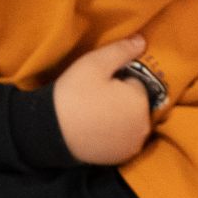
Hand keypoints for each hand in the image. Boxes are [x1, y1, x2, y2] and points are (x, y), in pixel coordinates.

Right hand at [50, 36, 155, 166]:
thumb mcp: (94, 63)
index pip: (136, 82)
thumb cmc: (75, 93)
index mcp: (139, 101)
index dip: (117, 80)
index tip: (99, 84)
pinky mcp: (123, 157)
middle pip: (136, 103)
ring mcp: (134, 144)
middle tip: (96, 98)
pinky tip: (97, 130)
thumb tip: (142, 40)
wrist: (54, 131)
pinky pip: (125, 139)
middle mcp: (144, 126)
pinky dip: (116, 134)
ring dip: (120, 117)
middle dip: (122, 99)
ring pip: (132, 121)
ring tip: (95, 114)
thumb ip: (121, 50)